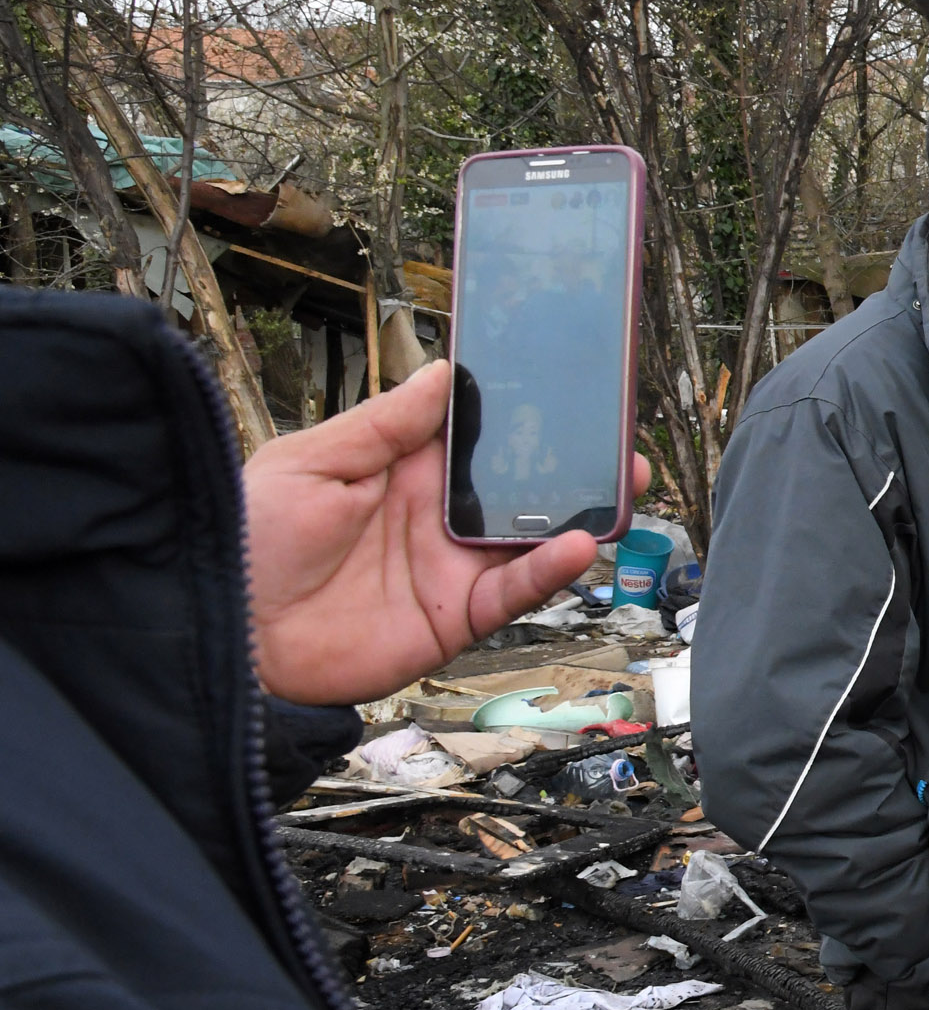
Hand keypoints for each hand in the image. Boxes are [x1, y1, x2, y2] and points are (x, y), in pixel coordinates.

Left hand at [244, 360, 652, 706]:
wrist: (226, 635)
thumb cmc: (247, 543)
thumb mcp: (310, 463)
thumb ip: (383, 424)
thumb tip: (441, 374)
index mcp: (402, 471)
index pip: (476, 434)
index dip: (519, 410)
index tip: (565, 382)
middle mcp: (436, 517)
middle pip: (521, 484)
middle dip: (574, 461)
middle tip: (618, 436)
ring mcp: (451, 567)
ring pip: (534, 536)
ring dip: (582, 511)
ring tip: (622, 482)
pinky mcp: (456, 618)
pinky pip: (515, 592)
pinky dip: (551, 571)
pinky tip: (578, 545)